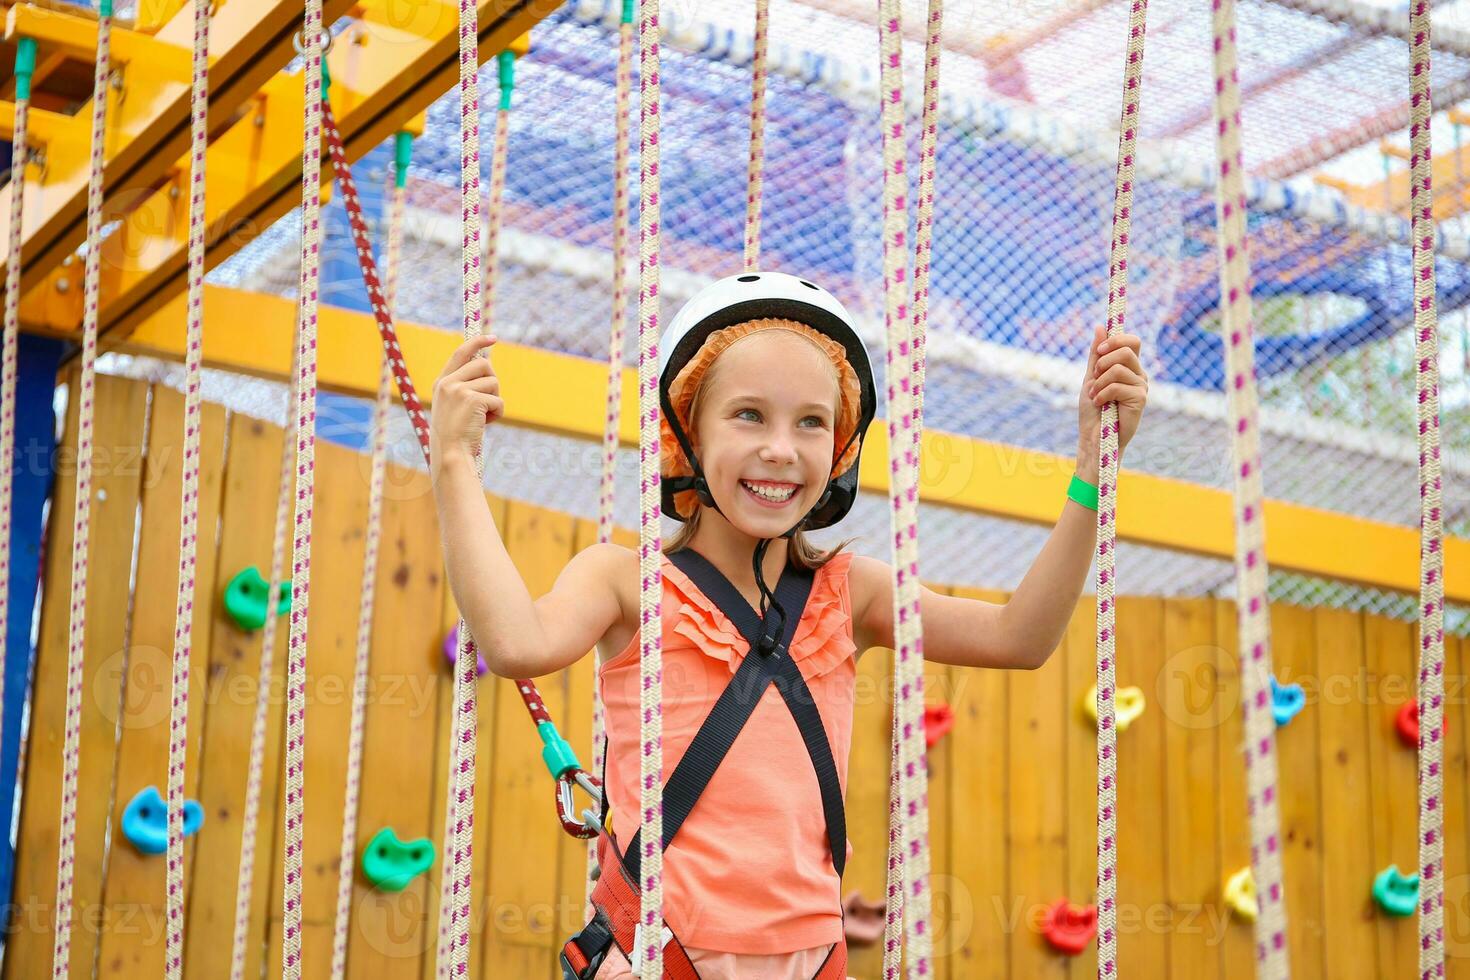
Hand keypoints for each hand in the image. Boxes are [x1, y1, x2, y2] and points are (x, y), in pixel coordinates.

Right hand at [430, 334, 501, 467]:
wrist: (451, 453)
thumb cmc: (456, 434)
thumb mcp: (454, 405)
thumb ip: (464, 386)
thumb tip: (486, 366)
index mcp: (441, 382)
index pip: (461, 352)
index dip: (477, 342)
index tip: (493, 337)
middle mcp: (448, 382)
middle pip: (484, 365)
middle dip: (493, 382)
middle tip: (488, 402)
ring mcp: (459, 390)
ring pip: (494, 383)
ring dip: (495, 400)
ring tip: (483, 417)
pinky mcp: (472, 400)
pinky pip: (498, 400)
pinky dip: (498, 414)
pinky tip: (486, 425)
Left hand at [1078, 325, 1146, 460]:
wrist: (1094, 435)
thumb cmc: (1093, 409)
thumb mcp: (1091, 376)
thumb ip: (1096, 354)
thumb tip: (1099, 326)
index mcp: (1129, 367)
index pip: (1132, 341)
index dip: (1115, 340)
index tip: (1098, 351)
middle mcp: (1138, 374)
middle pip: (1127, 350)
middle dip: (1103, 361)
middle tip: (1094, 377)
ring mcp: (1141, 386)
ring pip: (1119, 368)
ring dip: (1099, 382)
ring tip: (1094, 395)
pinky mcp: (1140, 399)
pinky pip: (1118, 385)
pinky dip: (1102, 394)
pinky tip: (1100, 403)